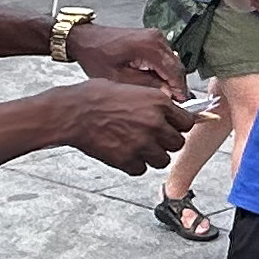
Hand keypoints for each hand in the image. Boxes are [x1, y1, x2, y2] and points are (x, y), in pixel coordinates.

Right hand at [47, 76, 189, 176]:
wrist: (72, 112)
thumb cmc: (95, 97)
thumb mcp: (131, 88)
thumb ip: (153, 103)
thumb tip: (168, 111)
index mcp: (158, 102)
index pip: (187, 122)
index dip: (178, 126)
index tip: (172, 128)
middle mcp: (155, 123)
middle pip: (178, 143)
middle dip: (167, 142)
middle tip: (152, 139)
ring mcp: (142, 143)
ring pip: (163, 160)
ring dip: (152, 156)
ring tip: (137, 147)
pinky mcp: (127, 160)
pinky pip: (141, 169)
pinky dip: (134, 165)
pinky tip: (123, 153)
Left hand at [69, 20, 186, 96]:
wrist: (86, 39)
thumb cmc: (96, 55)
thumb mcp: (119, 78)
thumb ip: (146, 86)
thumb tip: (165, 94)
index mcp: (149, 47)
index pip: (175, 71)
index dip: (180, 89)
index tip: (182, 102)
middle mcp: (155, 38)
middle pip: (177, 66)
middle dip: (176, 84)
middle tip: (175, 102)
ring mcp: (154, 36)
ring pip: (173, 61)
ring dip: (171, 77)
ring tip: (165, 94)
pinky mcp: (151, 38)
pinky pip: (165, 56)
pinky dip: (164, 69)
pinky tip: (157, 81)